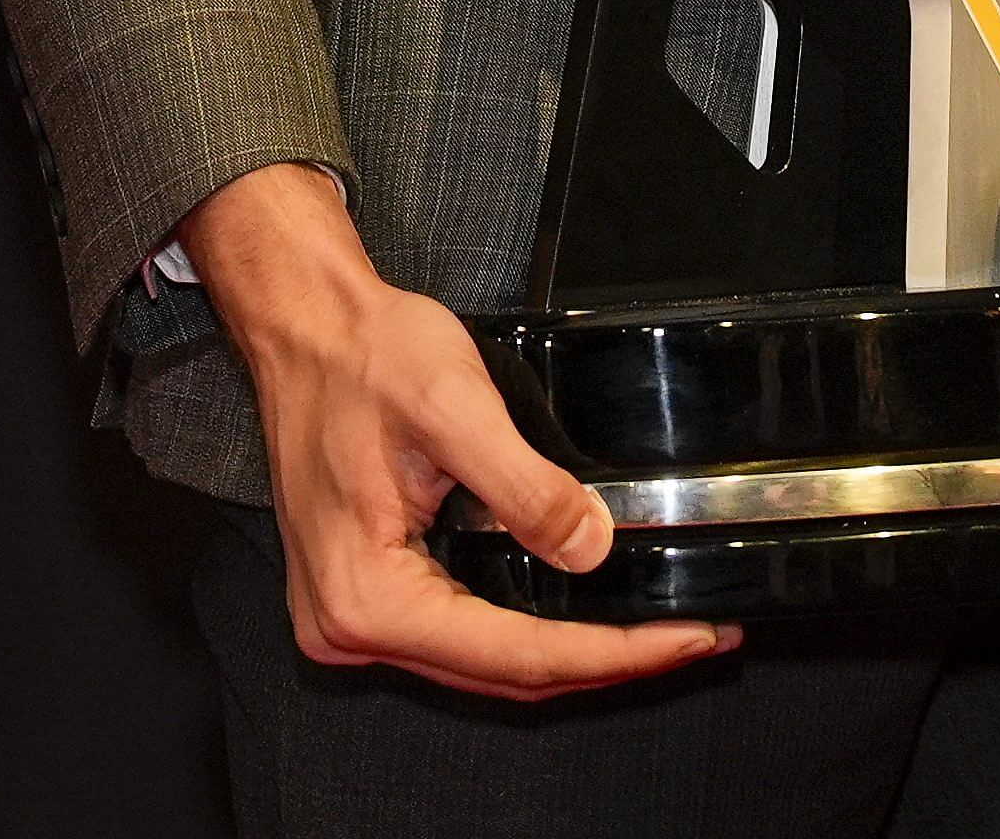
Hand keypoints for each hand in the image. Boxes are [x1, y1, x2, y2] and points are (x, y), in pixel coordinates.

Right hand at [182, 163, 743, 701]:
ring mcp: (356, 617)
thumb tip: (590, 549)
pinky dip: (531, 630)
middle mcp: (351, 625)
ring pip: (490, 663)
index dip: (612, 654)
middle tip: (693, 640)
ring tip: (657, 634)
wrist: (305, 327)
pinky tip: (585, 615)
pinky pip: (467, 635)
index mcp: (366, 596)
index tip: (685, 639)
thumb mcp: (456, 407)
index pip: (516, 654)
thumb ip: (525, 488)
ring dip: (575, 652)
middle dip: (606, 661)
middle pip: (506, 673)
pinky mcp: (371, 595)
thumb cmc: (359, 355)